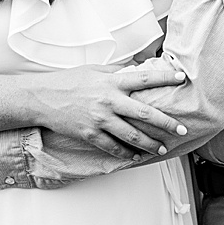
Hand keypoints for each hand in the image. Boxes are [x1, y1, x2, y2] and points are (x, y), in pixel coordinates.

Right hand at [34, 59, 189, 162]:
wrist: (40, 98)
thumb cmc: (67, 81)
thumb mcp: (93, 70)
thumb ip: (116, 71)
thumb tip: (137, 68)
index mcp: (111, 81)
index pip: (144, 78)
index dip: (165, 78)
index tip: (182, 78)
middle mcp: (108, 100)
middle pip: (146, 114)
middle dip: (167, 124)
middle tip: (182, 130)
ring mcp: (99, 119)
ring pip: (133, 135)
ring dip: (150, 144)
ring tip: (161, 148)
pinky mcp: (90, 133)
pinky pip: (113, 146)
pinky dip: (126, 153)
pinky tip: (135, 156)